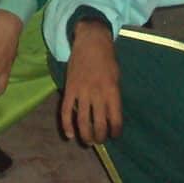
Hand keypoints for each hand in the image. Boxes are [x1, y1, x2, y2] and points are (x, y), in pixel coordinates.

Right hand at [60, 19, 121, 143]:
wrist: (90, 41)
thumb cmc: (107, 59)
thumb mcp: (116, 77)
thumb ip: (113, 96)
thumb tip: (110, 114)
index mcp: (112, 92)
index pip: (115, 120)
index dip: (115, 132)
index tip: (114, 135)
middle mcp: (97, 94)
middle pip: (99, 124)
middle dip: (100, 137)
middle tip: (99, 140)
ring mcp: (82, 92)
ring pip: (82, 121)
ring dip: (86, 135)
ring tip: (88, 141)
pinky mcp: (69, 88)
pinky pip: (66, 110)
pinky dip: (67, 125)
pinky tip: (69, 134)